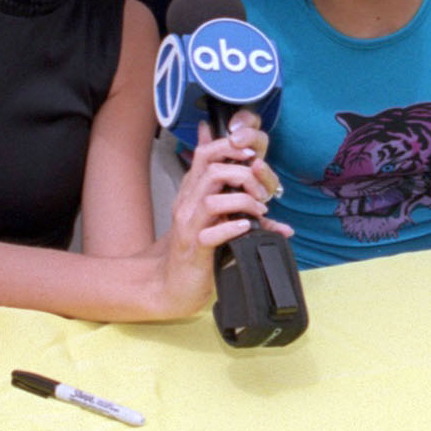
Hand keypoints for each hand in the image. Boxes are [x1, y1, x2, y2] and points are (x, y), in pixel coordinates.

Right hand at [152, 116, 288, 317]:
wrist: (170, 284)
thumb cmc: (194, 246)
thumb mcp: (212, 211)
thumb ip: (233, 187)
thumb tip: (256, 166)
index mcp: (192, 191)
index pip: (205, 153)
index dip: (229, 147)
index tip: (252, 154)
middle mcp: (187, 204)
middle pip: (212, 170)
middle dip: (243, 174)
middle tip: (261, 192)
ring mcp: (189, 226)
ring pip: (211, 200)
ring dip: (242, 201)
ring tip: (259, 210)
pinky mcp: (194, 250)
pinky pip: (210, 234)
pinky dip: (231, 228)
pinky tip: (246, 227)